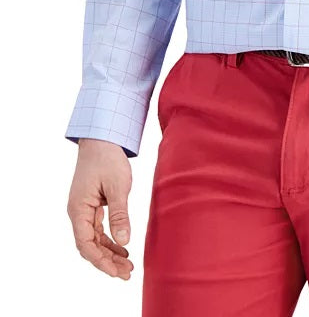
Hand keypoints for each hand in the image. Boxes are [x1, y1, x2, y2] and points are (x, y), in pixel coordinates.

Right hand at [66, 138, 134, 279]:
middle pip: (89, 246)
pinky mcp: (92, 205)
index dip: (101, 261)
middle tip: (127, 273)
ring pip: (94, 239)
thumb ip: (120, 214)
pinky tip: (123, 247)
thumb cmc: (108, 158)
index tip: (117, 271)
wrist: (102, 138)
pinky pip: (98, 229)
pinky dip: (109, 240)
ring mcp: (84, 210)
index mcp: (79, 209)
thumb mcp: (118, 186)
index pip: (85, 244)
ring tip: (127, 265)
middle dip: (107, 262)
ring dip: (109, 253)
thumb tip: (124, 241)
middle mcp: (78, 212)